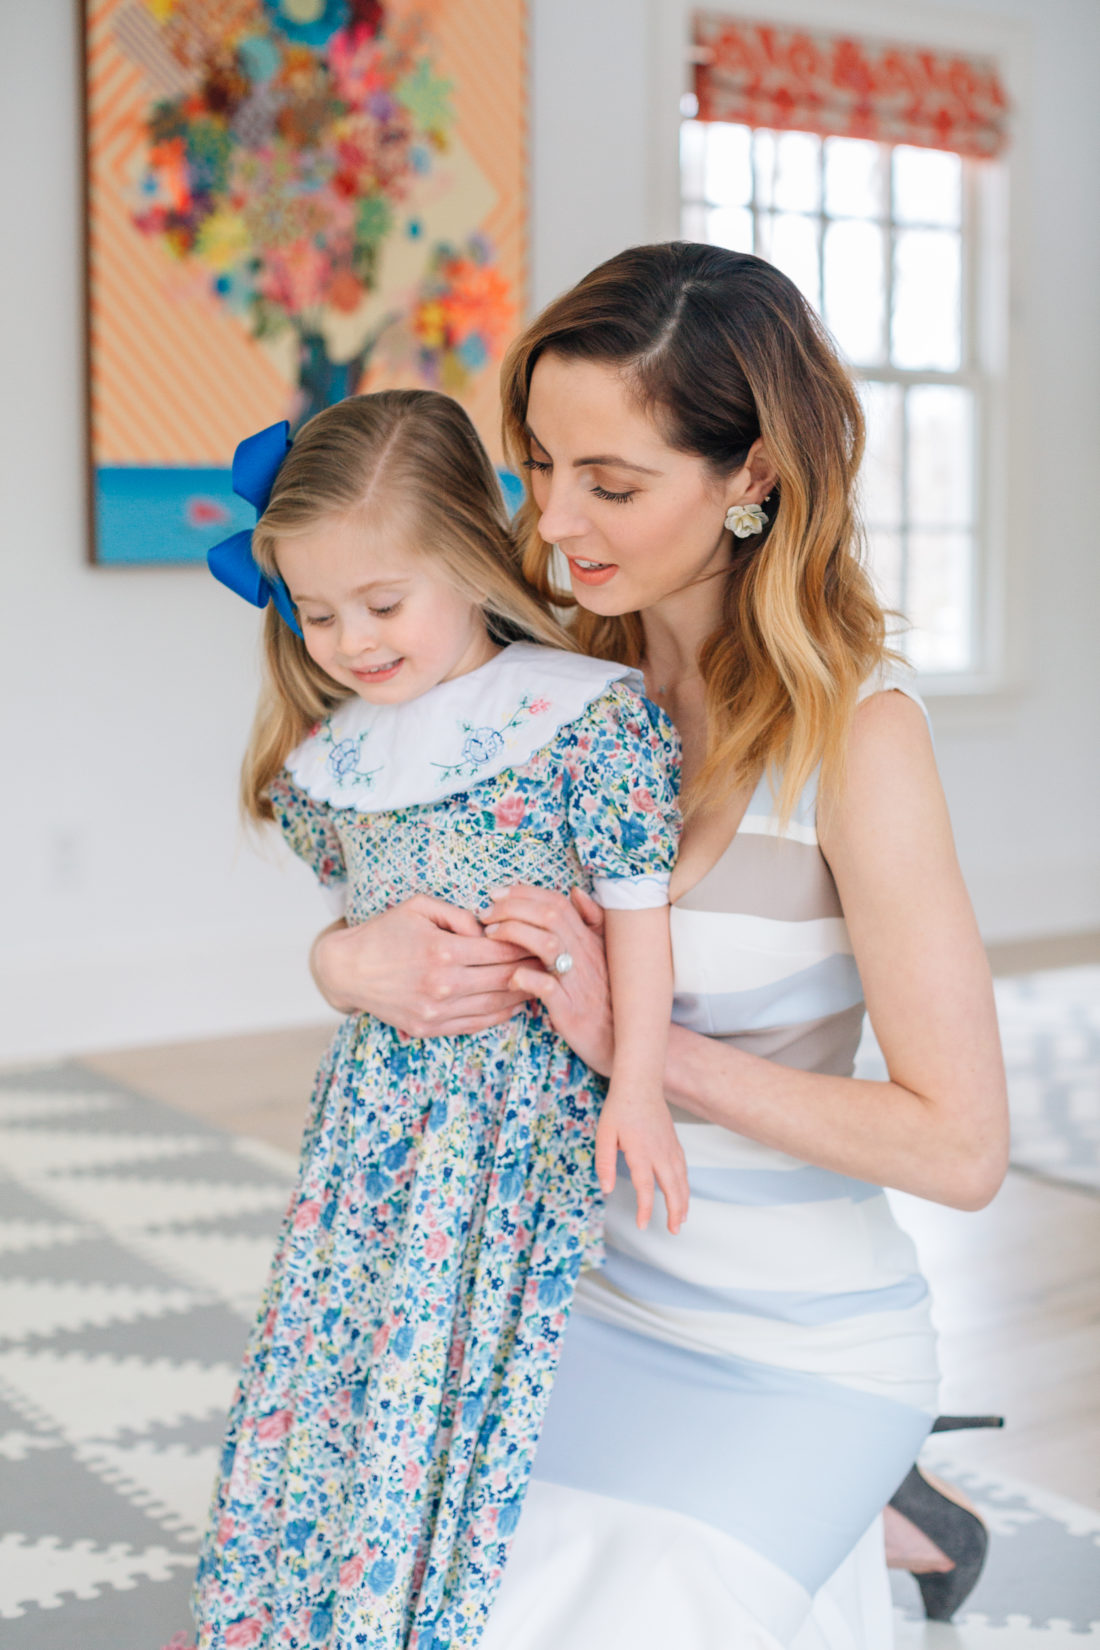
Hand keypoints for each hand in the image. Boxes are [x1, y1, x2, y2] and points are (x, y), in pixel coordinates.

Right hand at [310, 895, 530, 1036]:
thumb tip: (491, 928)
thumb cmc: (385, 931)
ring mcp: (436, 1011)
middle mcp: (442, 985)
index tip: (544, 941)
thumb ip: (459, 915)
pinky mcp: (428, 1028)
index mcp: (443, 951)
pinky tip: (514, 1003)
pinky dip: (500, 1014)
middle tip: (553, 962)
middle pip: (504, 980)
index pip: (502, 951)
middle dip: (532, 971)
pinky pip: (476, 1024)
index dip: (527, 946)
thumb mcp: (420, 907)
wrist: (347, 969)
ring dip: (522, 995)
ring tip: (541, 983)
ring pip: (495, 1006)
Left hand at [483, 884, 614, 1076]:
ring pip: (547, 943)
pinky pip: (547, 987)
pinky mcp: (571, 1011)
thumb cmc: (607, 997)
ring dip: (514, 933)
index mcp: (590, 940)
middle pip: (549, 915)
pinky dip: (524, 977)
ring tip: (491, 936)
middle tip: (486, 913)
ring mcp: (578, 983)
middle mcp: (586, 956)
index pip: (557, 903)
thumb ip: (592, 922)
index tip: (497, 894)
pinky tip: (509, 978)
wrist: (623, 1041)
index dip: (524, 893)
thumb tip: (576, 892)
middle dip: (512, 907)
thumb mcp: (603, 955)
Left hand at [595, 1086, 688, 1234]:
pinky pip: (683, 1169)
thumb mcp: (604, 1135)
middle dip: (675, 1211)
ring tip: (682, 1220)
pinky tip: (683, 1194)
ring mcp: (670, 1147)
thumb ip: (605, 1163)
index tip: (643, 1225)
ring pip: (682, 1180)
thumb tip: (607, 1189)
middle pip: (673, 1188)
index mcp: (641, 1152)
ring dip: (684, 1201)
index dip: (645, 1209)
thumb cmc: (619, 1109)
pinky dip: (685, 1186)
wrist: (640, 1084)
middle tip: (674, 1231)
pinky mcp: (674, 1143)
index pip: (645, 1187)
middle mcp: (660, 1152)